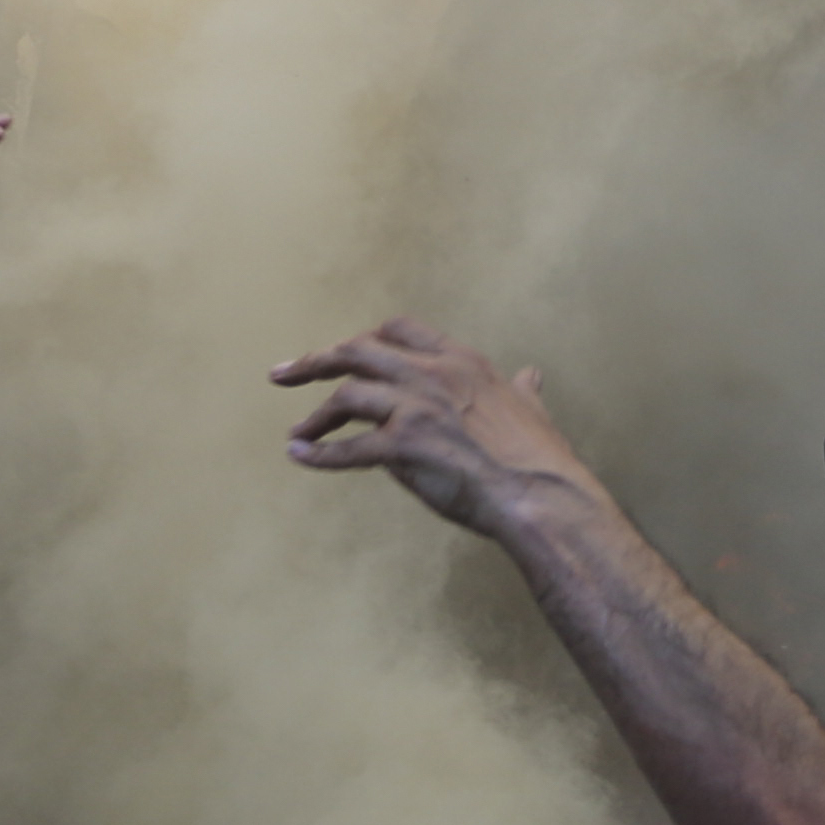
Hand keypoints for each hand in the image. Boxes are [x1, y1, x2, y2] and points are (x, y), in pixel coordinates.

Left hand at [272, 318, 603, 536]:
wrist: (540, 495)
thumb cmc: (538, 459)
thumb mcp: (532, 409)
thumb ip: (522, 389)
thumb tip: (532, 375)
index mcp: (461, 362)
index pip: (399, 330)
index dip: (364, 339)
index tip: (341, 352)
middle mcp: (434, 374)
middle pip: (358, 350)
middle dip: (315, 360)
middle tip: (284, 374)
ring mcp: (417, 408)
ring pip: (347, 396)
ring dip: (315, 416)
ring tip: (297, 434)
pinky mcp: (405, 447)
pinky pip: (349, 450)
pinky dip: (319, 455)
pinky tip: (300, 458)